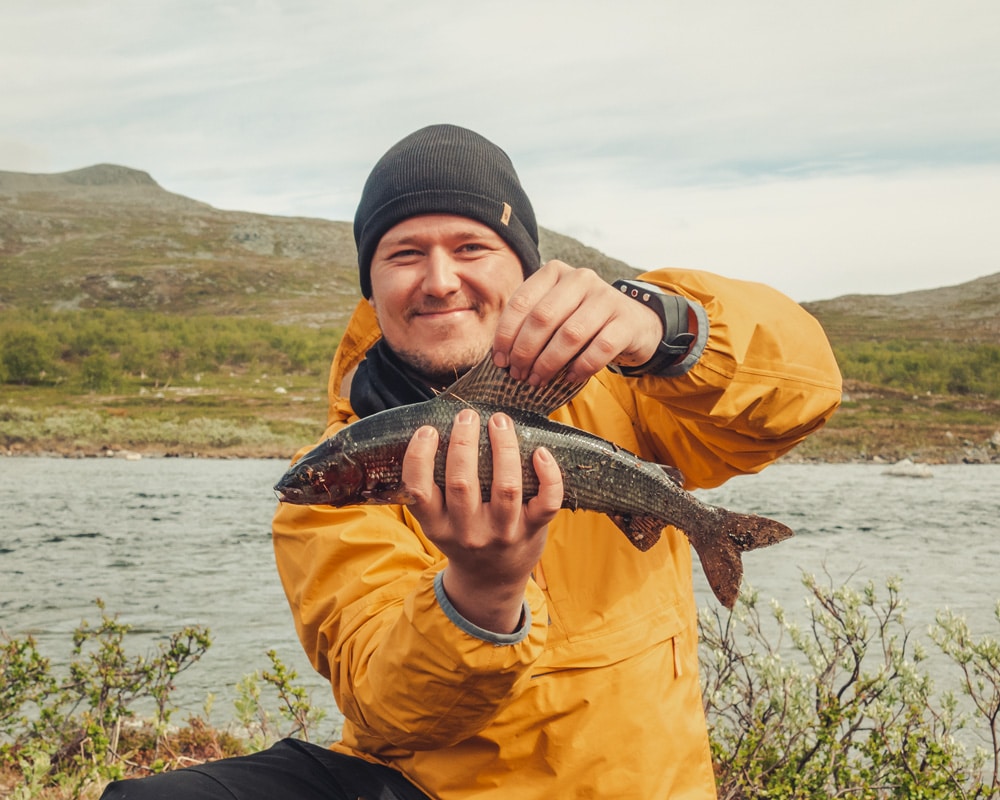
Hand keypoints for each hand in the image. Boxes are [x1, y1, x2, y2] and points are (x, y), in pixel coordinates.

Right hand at [401, 409, 562, 633]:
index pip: (419, 491)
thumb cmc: (463, 538)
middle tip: (467, 415)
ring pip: (505, 486)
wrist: (492, 582)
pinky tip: (540, 452)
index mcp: (438, 526)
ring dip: (503, 448)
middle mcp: (468, 533)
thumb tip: (436, 428)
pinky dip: (548, 476)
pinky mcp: (533, 531)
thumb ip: (435, 489)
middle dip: (464, 442)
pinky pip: (546, 502)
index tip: (428, 430)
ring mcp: (503, 533)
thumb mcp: (439, 522)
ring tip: (499, 421)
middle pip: (463, 483)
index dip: (420, 457)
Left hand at [492, 260, 663, 385]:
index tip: (501, 360)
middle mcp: (581, 279)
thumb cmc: (583, 320)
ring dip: (549, 363)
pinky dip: (580, 367)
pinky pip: (599, 349)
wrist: (634, 323)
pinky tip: (569, 377)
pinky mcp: (626, 321)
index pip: (521, 301)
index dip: (506, 334)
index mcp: (555, 272)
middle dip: (525, 351)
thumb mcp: (555, 311)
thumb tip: (502, 356)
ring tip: (538, 380)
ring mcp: (606, 298)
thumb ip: (530, 324)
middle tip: (519, 374)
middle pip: (543, 318)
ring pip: (570, 335)